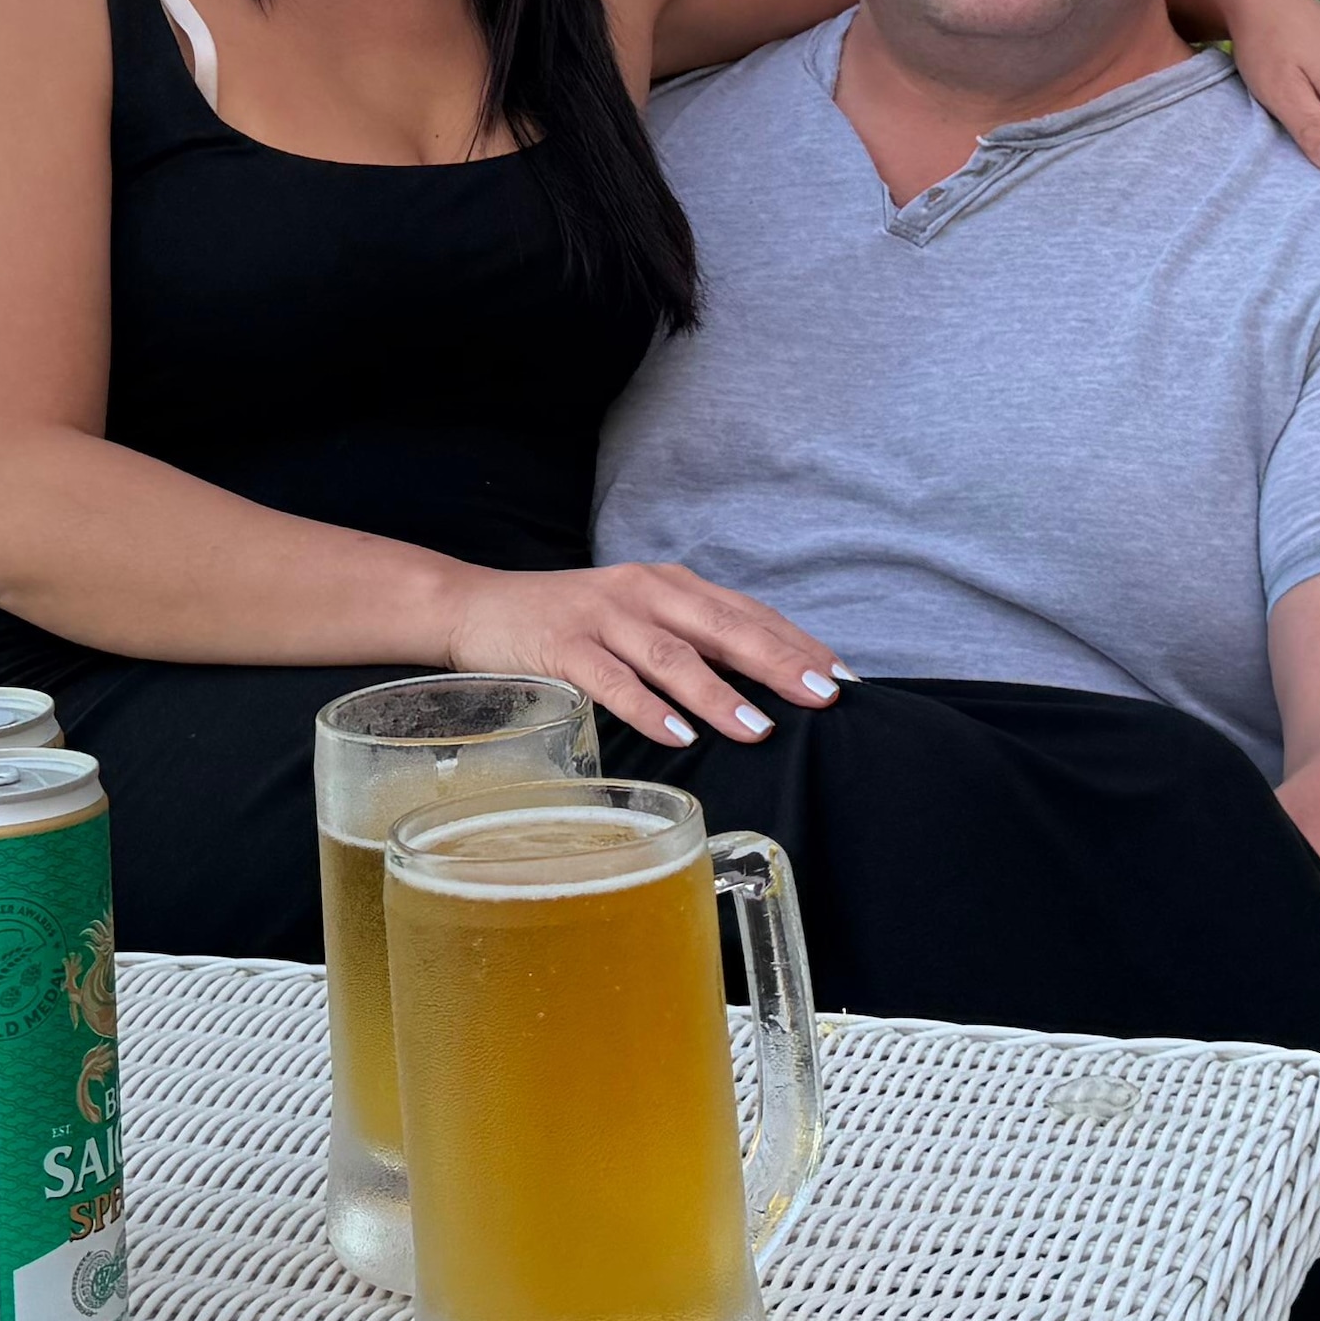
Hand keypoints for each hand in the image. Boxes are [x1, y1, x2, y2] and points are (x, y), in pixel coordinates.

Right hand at [439, 561, 845, 752]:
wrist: (475, 606)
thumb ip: (688, 642)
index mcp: (670, 586)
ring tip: (759, 728)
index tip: (844, 679)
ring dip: (718, 694)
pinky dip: (647, 707)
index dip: (797, 644)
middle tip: (824, 698)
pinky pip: (611, 679)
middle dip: (778, 663)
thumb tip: (759, 688)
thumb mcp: (635, 621)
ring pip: (673, 655)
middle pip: (724, 628)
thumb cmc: (566, 623)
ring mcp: (603, 617)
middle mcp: (645, 593)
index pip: (748, 613)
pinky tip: (677, 734)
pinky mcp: (562, 645)